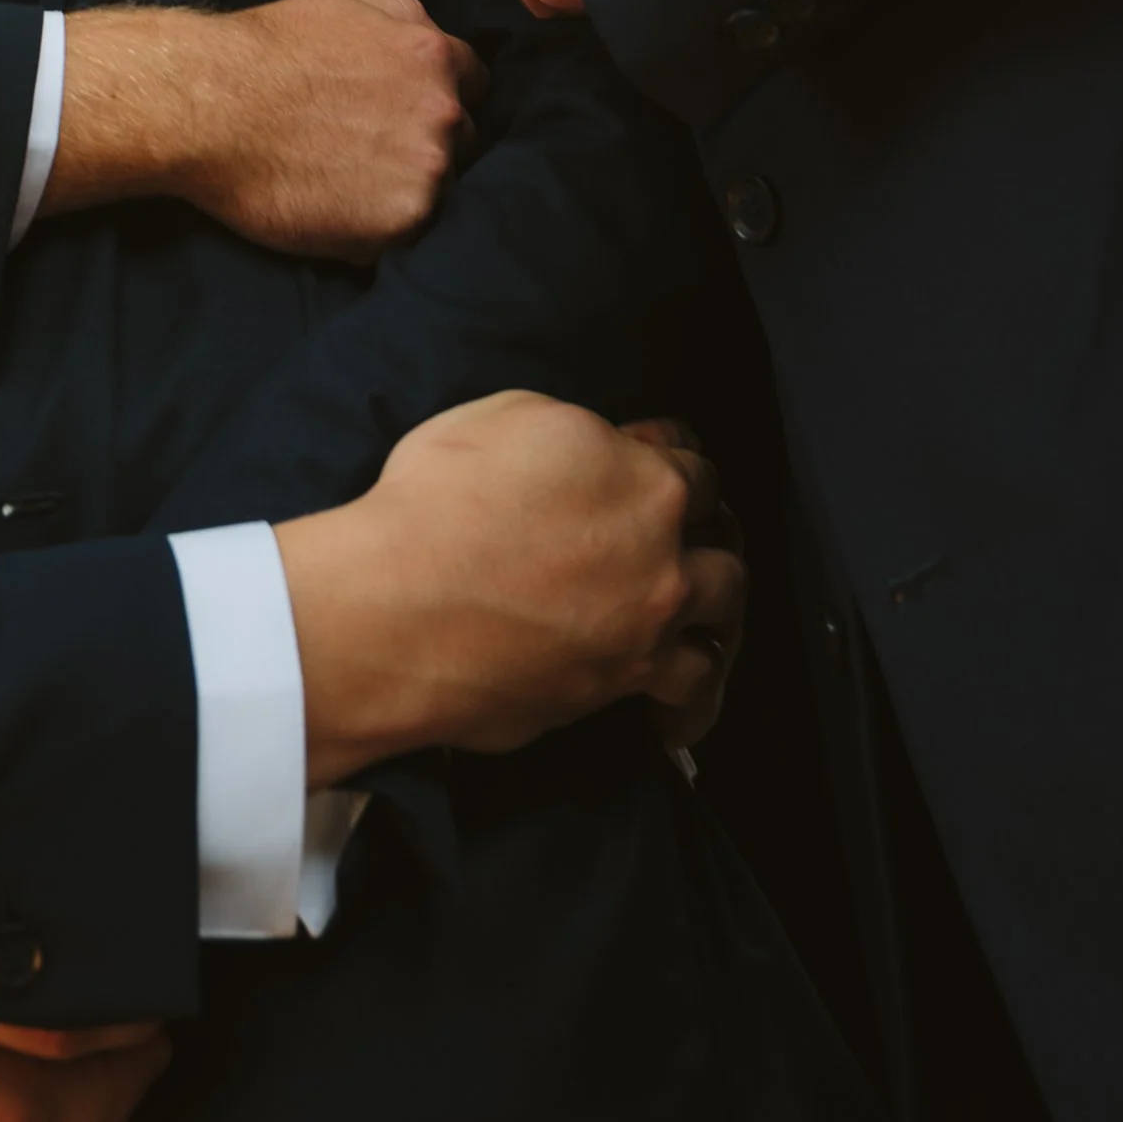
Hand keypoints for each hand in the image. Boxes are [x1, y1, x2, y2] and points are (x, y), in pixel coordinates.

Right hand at [52, 0, 481, 256]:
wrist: (212, 106)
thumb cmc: (266, 51)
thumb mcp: (348, 5)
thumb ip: (406, 21)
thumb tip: (429, 40)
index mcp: (435, 56)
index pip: (476, 86)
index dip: (443, 98)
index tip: (408, 115)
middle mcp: (444, 113)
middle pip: (463, 141)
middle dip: (428, 145)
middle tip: (372, 154)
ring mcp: (427, 172)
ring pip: (439, 191)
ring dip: (406, 191)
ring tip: (349, 187)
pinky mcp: (399, 223)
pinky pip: (406, 235)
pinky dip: (378, 231)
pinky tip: (336, 212)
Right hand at [280, 387, 744, 779]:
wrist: (395, 609)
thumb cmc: (433, 504)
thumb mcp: (503, 418)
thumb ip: (577, 431)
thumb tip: (606, 448)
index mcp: (641, 475)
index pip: (694, 461)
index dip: (678, 460)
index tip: (667, 468)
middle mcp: (661, 547)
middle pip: (724, 532)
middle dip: (712, 528)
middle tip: (694, 535)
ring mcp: (649, 621)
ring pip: (727, 608)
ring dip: (720, 603)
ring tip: (708, 609)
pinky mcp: (623, 683)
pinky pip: (692, 691)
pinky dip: (696, 698)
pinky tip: (684, 703)